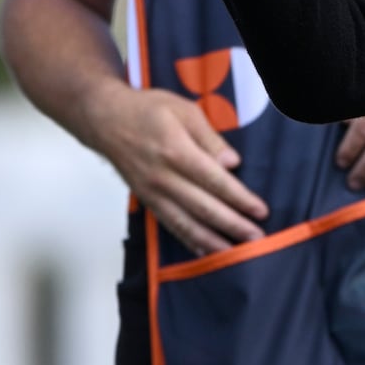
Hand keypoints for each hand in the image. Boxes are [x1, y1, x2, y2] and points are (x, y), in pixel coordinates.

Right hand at [86, 79, 268, 254]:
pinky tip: (206, 251)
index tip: (260, 211)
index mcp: (175, 150)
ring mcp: (153, 192)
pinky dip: (189, 241)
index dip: (239, 198)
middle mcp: (163, 176)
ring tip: (237, 253)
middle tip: (257, 238)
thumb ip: (210, 139)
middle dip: (232, 225)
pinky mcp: (147, 201)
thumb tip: (232, 163)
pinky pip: (170, 225)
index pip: (214, 181)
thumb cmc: (147, 111)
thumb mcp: (184, 111)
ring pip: (186, 223)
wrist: (104, 120)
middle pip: (203, 207)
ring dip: (213, 241)